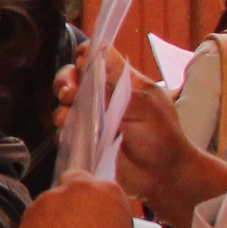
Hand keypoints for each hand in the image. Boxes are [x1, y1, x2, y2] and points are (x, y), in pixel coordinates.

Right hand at [63, 47, 226, 226]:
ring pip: (66, 104)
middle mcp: (106, 97)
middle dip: (65, 82)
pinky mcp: (87, 140)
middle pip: (74, 78)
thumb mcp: (145, 104)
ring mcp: (95, 119)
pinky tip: (71, 135)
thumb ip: (119, 81)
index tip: (81, 66)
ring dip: (63, 109)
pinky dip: (65, 131)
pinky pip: (67, 130)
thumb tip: (98, 50)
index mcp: (124, 82)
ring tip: (69, 119)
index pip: (98, 58)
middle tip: (69, 94)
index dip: (84, 57)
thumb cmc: (162, 137)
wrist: (163, 177)